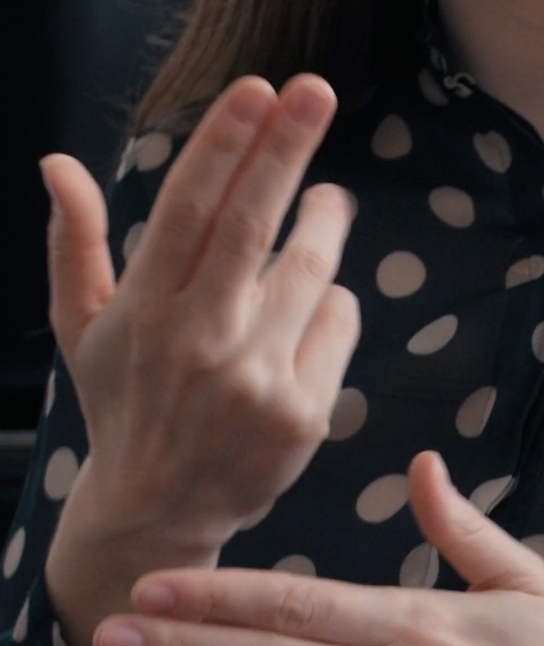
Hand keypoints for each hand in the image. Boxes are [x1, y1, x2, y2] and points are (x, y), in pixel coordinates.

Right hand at [41, 72, 358, 541]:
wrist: (160, 511)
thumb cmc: (123, 402)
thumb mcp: (83, 327)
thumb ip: (77, 244)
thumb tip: (59, 164)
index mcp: (143, 312)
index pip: (188, 211)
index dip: (225, 147)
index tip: (256, 93)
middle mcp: (201, 342)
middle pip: (252, 226)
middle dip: (286, 150)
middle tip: (316, 91)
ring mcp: (257, 379)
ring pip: (311, 273)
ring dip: (323, 224)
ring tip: (327, 198)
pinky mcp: (304, 412)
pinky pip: (338, 326)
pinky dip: (334, 302)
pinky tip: (318, 297)